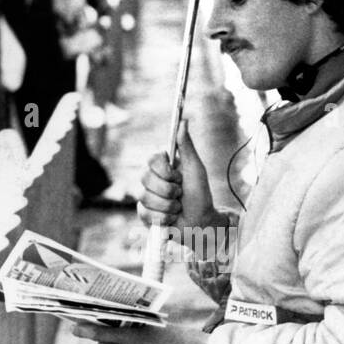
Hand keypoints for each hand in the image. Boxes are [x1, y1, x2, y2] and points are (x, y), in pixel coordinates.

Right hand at [138, 120, 214, 234]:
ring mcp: (146, 196)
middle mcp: (151, 179)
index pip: (151, 160)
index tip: (178, 177)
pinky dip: (163, 217)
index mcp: (162, 166)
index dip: (164, 171)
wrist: (200, 222)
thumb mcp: (195, 169)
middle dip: (168, 190)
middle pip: (145, 178)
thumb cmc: (200, 195)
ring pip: (145, 197)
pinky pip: (144, 213)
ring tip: (178, 207)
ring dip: (168, 205)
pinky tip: (171, 217)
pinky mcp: (143, 213)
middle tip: (180, 194)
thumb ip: (186, 146)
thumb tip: (183, 121)